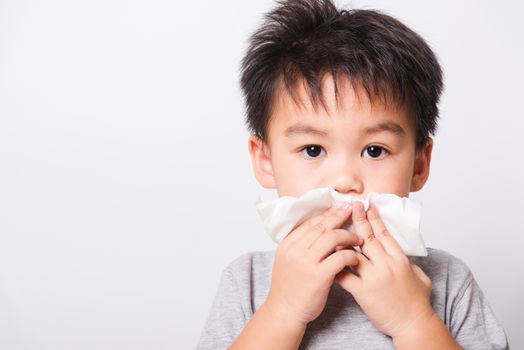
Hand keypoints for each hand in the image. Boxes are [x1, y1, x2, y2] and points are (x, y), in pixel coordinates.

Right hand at [264, 203, 361, 326]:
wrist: (284, 312)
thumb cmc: (289, 288)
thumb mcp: (288, 261)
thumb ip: (300, 246)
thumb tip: (320, 230)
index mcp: (287, 244)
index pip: (310, 223)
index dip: (327, 215)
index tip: (340, 209)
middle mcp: (295, 250)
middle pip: (322, 226)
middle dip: (339, 217)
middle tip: (353, 212)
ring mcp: (307, 262)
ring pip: (332, 237)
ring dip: (348, 235)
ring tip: (358, 238)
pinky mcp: (319, 275)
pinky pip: (340, 257)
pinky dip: (351, 254)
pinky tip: (356, 256)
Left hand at [335, 202, 434, 338]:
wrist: (413, 325)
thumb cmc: (417, 304)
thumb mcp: (420, 278)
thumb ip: (410, 264)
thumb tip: (403, 256)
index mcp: (400, 260)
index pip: (384, 233)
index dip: (374, 218)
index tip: (367, 205)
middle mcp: (387, 265)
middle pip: (367, 237)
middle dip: (357, 219)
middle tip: (349, 206)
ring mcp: (374, 278)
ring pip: (353, 253)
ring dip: (341, 242)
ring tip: (331, 230)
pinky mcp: (363, 292)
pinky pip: (344, 276)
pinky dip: (334, 267)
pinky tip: (326, 259)